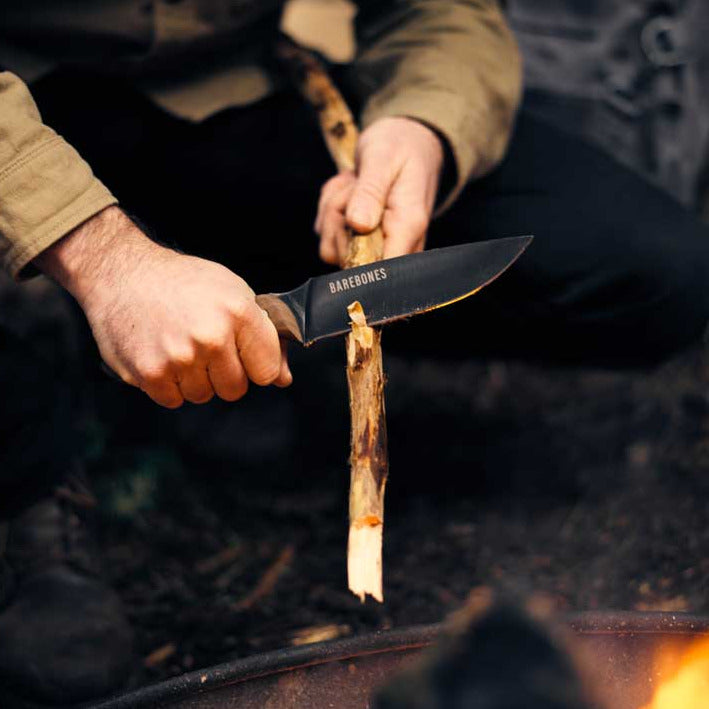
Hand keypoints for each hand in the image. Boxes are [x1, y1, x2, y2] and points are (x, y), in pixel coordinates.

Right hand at [35, 207, 290, 407]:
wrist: (122, 272)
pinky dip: (169, 385)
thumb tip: (283, 379)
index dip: (256, 366)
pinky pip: (173, 400)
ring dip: (194, 380)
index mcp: (239, 313)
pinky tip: (162, 355)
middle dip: (224, 374)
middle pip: (235, 389)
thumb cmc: (184, 282)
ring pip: (203, 396)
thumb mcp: (233, 293)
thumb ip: (263, 337)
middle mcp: (211, 336)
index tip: (243, 355)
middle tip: (205, 348)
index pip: (267, 371)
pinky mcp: (150, 372)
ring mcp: (180, 357)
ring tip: (180, 347)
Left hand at [315, 116, 443, 265]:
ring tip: (355, 184)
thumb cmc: (399, 146)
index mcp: (408, 227)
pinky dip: (331, 211)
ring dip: (333, 211)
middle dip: (338, 218)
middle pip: (347, 259)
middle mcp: (396, 245)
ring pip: (332, 250)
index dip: (356, 258)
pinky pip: (328, 239)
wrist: (407, 141)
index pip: (382, 271)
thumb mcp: (382, 158)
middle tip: (355, 185)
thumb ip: (370, 192)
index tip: (350, 221)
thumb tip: (358, 225)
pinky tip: (351, 191)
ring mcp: (376, 248)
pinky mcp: (358, 244)